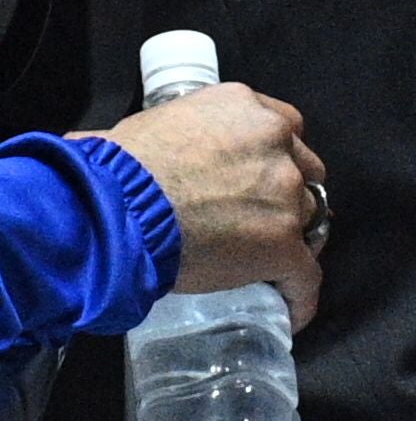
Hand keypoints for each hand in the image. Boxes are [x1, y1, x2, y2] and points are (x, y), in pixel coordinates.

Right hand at [100, 85, 326, 327]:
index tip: (259, 175)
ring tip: (267, 263)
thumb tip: (105, 143)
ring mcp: (284, 196)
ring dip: (290, 239)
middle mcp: (276, 145)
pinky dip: (299, 294)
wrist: (113, 211)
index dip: (275, 156)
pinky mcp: (282, 245)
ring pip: (306, 220)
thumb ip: (162, 133)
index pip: (285, 128)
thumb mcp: (144, 127)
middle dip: (286, 194)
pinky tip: (291, 311)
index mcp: (245, 109)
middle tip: (259, 217)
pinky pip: (305, 276)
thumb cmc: (111, 169)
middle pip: (303, 173)